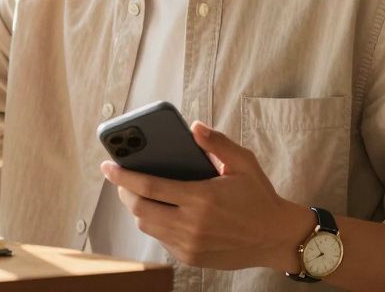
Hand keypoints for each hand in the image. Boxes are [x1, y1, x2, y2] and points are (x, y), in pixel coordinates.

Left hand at [100, 121, 309, 270]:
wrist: (277, 238)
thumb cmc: (259, 196)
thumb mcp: (243, 163)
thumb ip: (217, 143)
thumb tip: (193, 127)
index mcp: (202, 198)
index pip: (149, 186)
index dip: (122, 175)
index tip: (107, 165)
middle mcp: (192, 224)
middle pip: (140, 208)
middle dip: (123, 191)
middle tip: (120, 177)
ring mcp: (190, 244)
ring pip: (146, 225)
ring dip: (136, 208)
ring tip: (136, 191)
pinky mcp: (191, 257)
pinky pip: (160, 238)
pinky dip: (153, 222)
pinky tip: (158, 208)